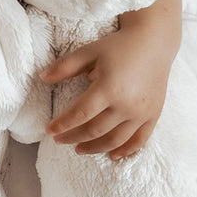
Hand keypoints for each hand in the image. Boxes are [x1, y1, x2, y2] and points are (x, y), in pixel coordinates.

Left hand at [40, 22, 173, 159]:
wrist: (154, 42)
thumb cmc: (118, 46)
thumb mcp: (89, 51)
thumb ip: (65, 66)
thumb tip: (42, 77)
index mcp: (109, 88)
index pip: (80, 114)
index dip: (62, 125)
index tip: (49, 130)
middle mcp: (127, 104)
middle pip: (95, 130)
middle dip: (73, 137)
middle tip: (59, 140)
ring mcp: (142, 112)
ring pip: (115, 140)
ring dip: (95, 148)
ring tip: (79, 149)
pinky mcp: (153, 115)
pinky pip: (140, 140)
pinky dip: (126, 151)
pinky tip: (112, 155)